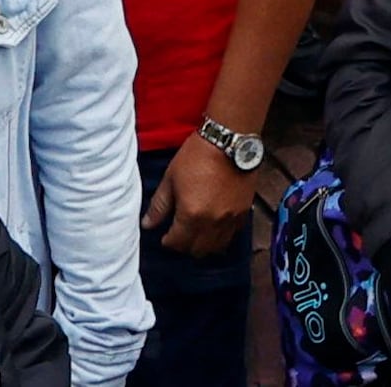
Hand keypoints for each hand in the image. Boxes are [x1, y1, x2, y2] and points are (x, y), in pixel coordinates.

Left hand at [148, 132, 268, 251]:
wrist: (230, 140)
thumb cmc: (196, 155)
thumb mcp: (171, 179)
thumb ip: (159, 206)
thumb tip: (147, 224)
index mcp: (191, 215)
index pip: (177, 243)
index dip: (168, 242)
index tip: (165, 236)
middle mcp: (212, 223)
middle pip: (197, 250)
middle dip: (185, 245)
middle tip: (179, 234)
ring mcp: (230, 219)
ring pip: (216, 247)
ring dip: (204, 244)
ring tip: (196, 232)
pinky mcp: (243, 212)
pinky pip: (231, 235)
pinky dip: (221, 235)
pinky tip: (214, 225)